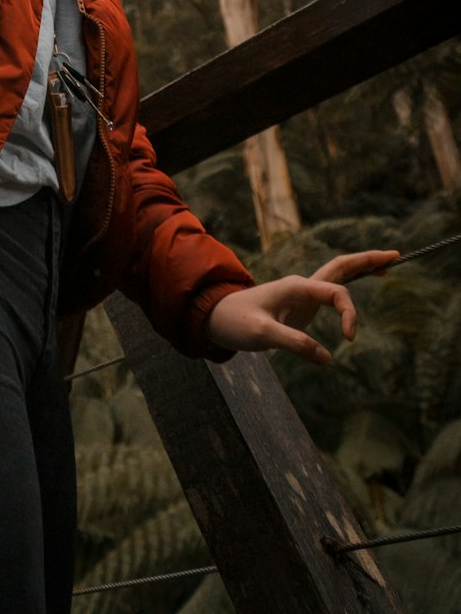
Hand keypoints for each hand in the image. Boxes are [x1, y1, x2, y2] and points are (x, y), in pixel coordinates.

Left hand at [205, 250, 399, 364]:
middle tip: (395, 255)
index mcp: (296, 287)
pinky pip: (332, 289)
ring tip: (388, 263)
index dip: (349, 313)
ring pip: (338, 274)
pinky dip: (350, 282)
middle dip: (368, 261)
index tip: (348, 339)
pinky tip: (363, 281)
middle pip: (342, 266)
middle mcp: (302, 285)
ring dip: (362, 267)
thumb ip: (294, 344)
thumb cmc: (237, 323)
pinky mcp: (303, 304)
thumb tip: (327, 358)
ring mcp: (303, 292)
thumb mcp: (262, 335)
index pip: (335, 292)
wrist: (218, 318)